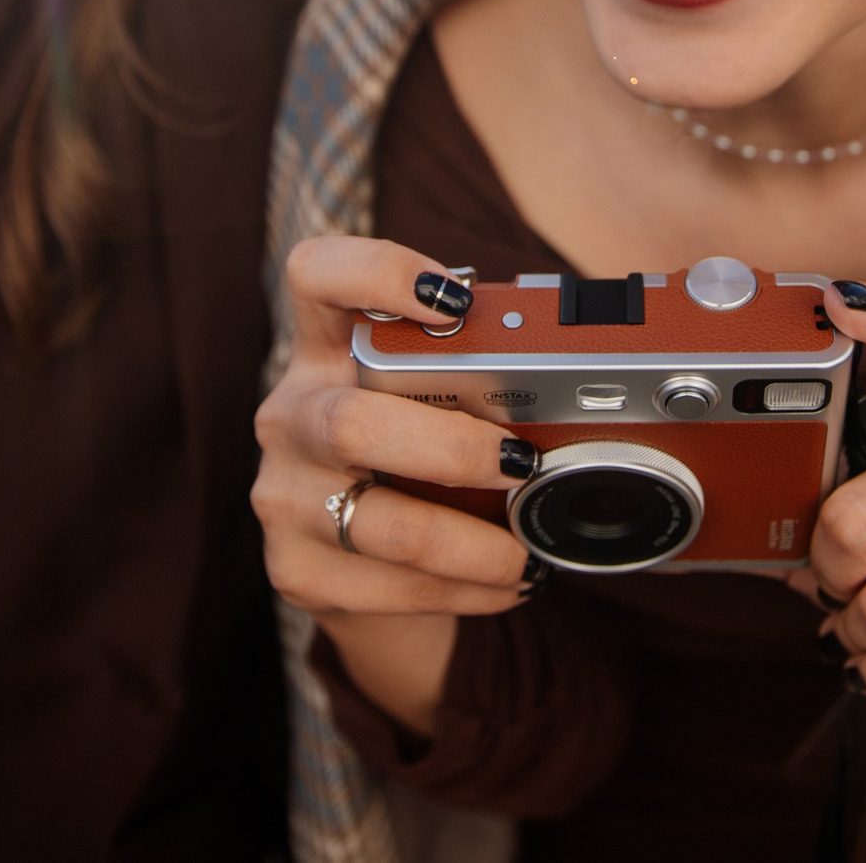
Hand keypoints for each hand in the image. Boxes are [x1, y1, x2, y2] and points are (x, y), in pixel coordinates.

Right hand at [250, 237, 536, 729]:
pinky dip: (465, 590)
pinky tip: (504, 584)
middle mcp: (294, 415)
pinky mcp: (296, 571)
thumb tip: (580, 380)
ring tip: (527, 550)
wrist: (369, 577)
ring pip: (379, 523)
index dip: (375, 274)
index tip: (453, 300)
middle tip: (519, 463)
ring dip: (472, 544)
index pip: (318, 275)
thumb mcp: (441, 409)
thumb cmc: (421, 470)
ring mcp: (285, 496)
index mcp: (328, 350)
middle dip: (451, 449)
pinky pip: (390, 586)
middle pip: (349, 422)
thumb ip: (482, 376)